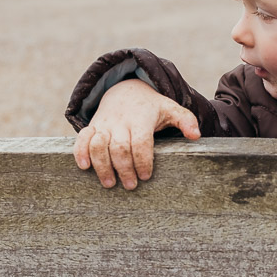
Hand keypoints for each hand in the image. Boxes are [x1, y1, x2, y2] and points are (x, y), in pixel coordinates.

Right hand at [73, 79, 200, 188]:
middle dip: (124, 168)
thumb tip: (196, 136)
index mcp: (141, 119)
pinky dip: (80, 152)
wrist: (127, 90)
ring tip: (110, 183)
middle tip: (131, 185)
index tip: (146, 176)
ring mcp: (104, 124)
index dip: (142, 160)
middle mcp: (121, 122)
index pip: (141, 141)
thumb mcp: (171, 108)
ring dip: (102, 165)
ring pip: (98, 144)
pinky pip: (82, 138)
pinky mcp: (93, 127)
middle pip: (119, 147)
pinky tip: (84, 167)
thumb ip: (186, 120)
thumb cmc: (152, 107)